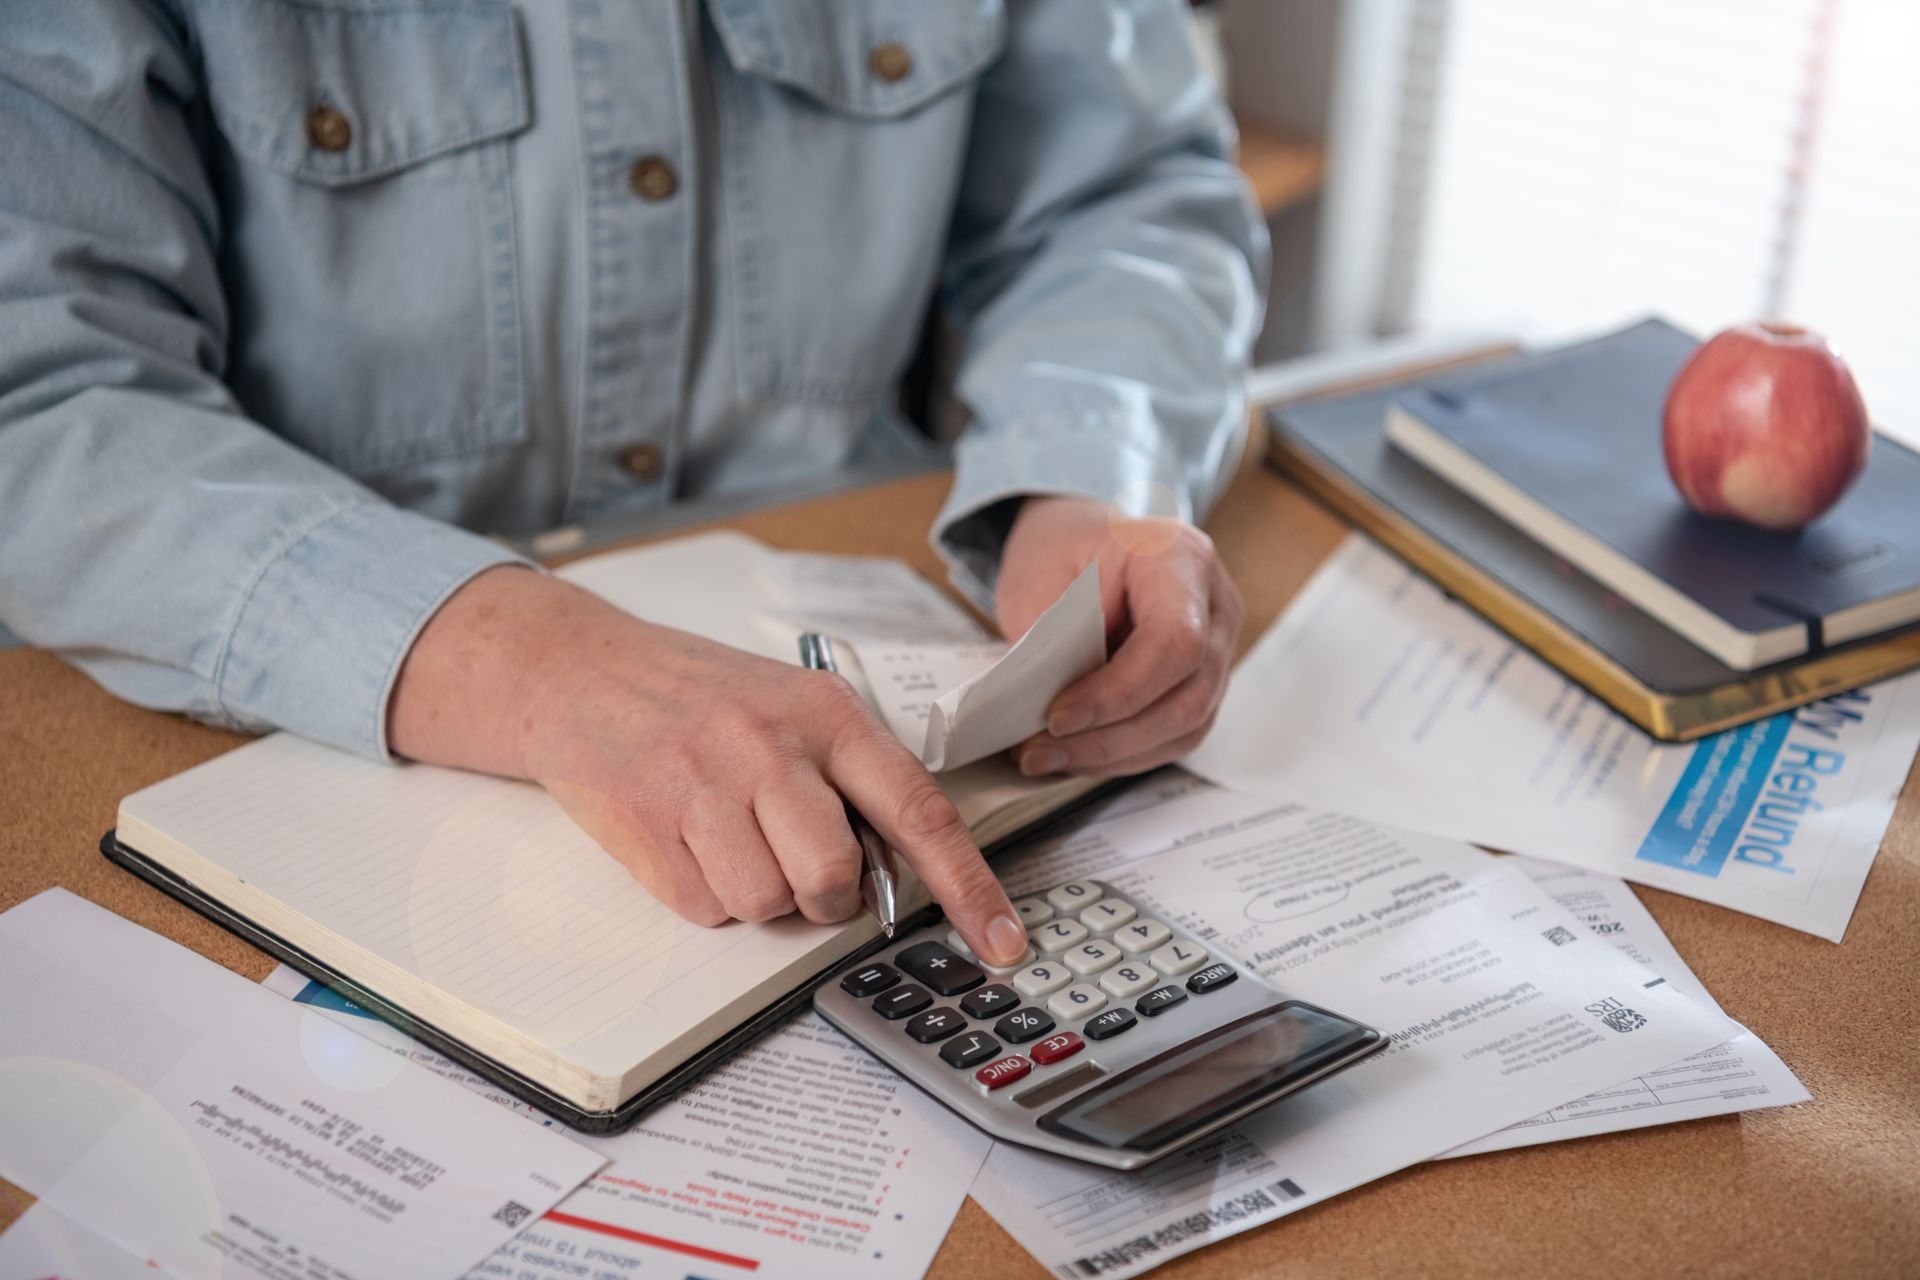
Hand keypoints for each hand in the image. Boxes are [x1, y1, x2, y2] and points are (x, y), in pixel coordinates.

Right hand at [387, 567, 1028, 963]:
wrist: (581, 673)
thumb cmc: (700, 697)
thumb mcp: (792, 704)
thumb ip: (852, 777)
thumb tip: (905, 869)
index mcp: (828, 715)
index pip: (920, 811)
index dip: (970, 886)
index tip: (1004, 943)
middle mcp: (771, 746)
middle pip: (833, 879)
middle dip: (824, 897)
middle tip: (797, 863)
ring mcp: (704, 785)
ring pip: (767, 905)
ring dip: (756, 895)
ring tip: (728, 835)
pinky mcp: (647, 826)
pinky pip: (705, 910)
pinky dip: (702, 893)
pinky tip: (685, 838)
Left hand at [995, 495, 1241, 778]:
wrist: (1081, 544)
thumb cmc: (1063, 551)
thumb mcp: (1041, 577)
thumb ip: (1052, 639)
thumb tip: (1047, 710)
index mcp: (1181, 560)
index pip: (1176, 641)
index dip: (1119, 692)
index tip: (1058, 717)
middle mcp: (1215, 607)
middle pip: (1188, 696)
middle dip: (1110, 736)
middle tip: (1040, 750)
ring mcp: (1217, 649)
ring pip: (1186, 726)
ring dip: (1113, 754)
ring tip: (1046, 758)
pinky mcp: (1201, 685)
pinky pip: (1174, 735)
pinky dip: (1123, 755)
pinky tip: (1076, 755)